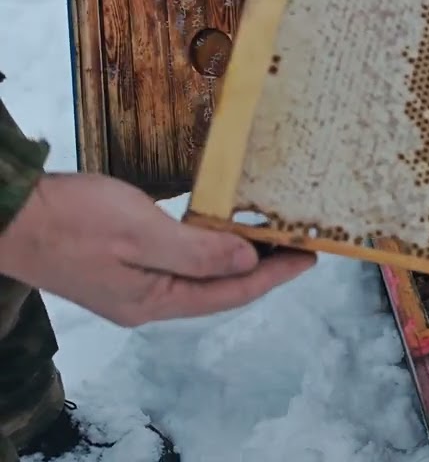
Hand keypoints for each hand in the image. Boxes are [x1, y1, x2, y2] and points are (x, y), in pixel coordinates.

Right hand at [0, 172, 315, 326]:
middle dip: (262, 268)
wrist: (7, 215)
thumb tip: (247, 263)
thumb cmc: (69, 221)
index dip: (275, 275)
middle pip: (219, 288)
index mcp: (154, 301)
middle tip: (300, 244)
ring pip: (199, 274)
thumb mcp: (142, 232)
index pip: (231, 293)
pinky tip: (218, 230)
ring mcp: (131, 285)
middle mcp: (146, 301)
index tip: (310, 256)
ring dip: (235, 256)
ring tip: (270, 236)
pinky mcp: (119, 264)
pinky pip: (177, 260)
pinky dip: (205, 246)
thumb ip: (197, 252)